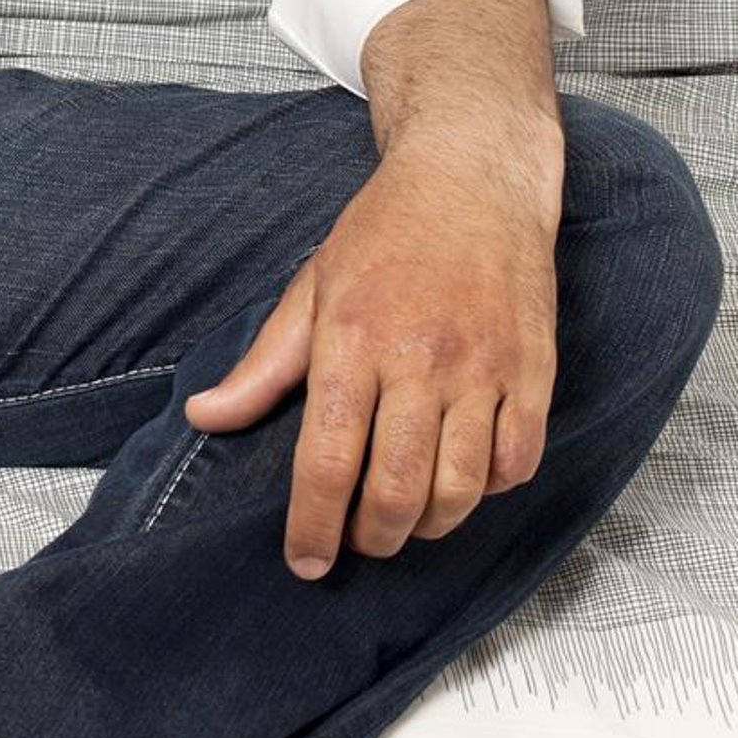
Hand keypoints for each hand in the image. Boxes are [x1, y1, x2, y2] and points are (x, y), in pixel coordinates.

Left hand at [182, 139, 561, 580]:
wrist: (473, 176)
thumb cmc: (385, 232)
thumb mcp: (310, 286)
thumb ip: (263, 365)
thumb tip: (204, 416)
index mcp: (351, 338)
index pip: (325, 460)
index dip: (312, 526)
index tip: (305, 560)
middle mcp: (419, 358)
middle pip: (395, 491)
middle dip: (371, 537)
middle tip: (358, 541)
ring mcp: (483, 367)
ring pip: (460, 490)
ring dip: (428, 525)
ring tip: (406, 520)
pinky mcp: (533, 371)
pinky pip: (515, 463)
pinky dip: (490, 489)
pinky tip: (463, 477)